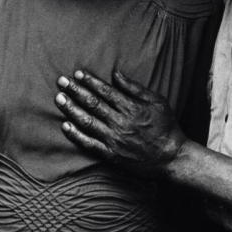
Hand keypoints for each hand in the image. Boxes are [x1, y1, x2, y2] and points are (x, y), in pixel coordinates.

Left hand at [55, 69, 186, 176]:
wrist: (171, 157)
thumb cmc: (167, 127)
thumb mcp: (158, 101)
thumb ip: (135, 88)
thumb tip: (116, 74)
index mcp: (131, 107)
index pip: (105, 91)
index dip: (89, 81)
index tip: (77, 74)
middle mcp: (120, 122)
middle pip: (92, 103)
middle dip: (75, 91)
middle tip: (61, 81)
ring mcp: (114, 139)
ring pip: (87, 121)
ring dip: (71, 109)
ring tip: (59, 99)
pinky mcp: (111, 155)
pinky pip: (89, 144)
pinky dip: (75, 135)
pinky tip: (65, 126)